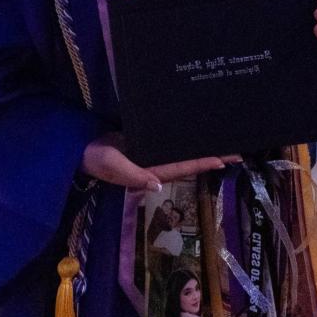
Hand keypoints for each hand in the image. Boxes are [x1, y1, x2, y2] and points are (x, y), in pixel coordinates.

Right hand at [81, 132, 240, 190]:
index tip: (225, 159)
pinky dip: (186, 138)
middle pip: (189, 160)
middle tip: (238, 150)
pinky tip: (197, 130)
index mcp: (151, 170)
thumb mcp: (112, 166)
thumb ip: (133, 176)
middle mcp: (156, 164)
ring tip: (224, 140)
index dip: (204, 163)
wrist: (79, 147)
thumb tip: (158, 185)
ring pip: (183, 151)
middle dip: (212, 156)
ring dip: (202, 147)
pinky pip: (171, 141)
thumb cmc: (95, 158)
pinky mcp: (146, 142)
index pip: (183, 167)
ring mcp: (152, 153)